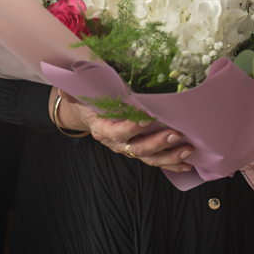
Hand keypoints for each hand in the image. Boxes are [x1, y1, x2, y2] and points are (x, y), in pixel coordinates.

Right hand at [52, 93, 193, 171]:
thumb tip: (65, 89)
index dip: (131, 128)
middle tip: (175, 134)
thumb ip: (74, 93)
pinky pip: (156, 160)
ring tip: (187, 150)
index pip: (116, 132)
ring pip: (149, 158)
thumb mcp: (81, 96)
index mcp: (102, 129)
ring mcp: (129, 149)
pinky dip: (172, 163)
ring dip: (169, 156)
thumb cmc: (90, 102)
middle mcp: (116, 143)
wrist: (90, 114)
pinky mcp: (140, 150)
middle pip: (137, 149)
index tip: (147, 119)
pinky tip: (188, 163)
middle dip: (157, 144)